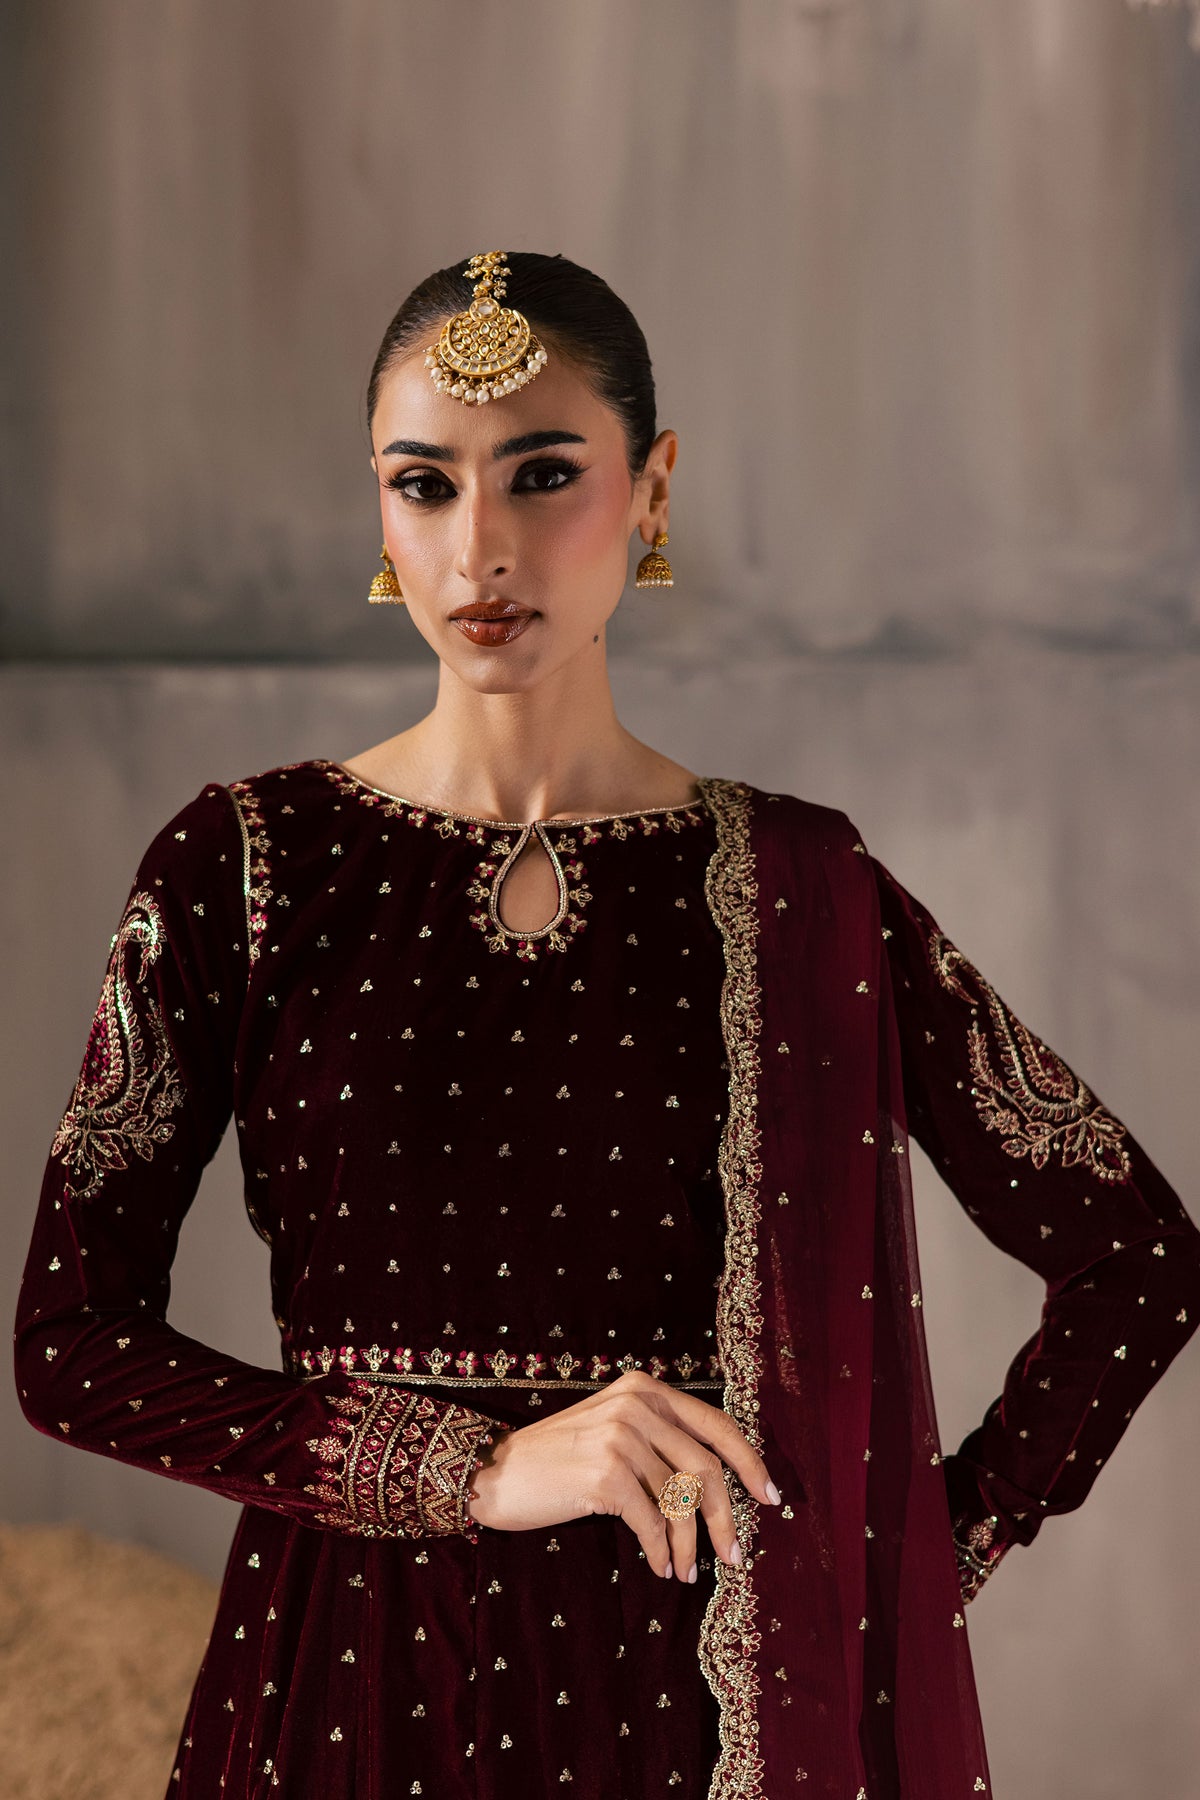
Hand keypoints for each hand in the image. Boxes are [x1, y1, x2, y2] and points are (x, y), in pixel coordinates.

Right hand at [467, 1369, 780, 1580]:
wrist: (494, 1472)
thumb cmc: (556, 1460)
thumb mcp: (611, 1430)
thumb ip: (658, 1442)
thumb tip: (716, 1487)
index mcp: (644, 1389)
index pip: (716, 1425)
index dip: (750, 1462)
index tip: (769, 1498)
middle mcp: (636, 1405)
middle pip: (706, 1468)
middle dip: (726, 1518)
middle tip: (737, 1555)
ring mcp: (621, 1437)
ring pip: (681, 1501)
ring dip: (690, 1545)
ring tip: (688, 1571)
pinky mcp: (605, 1474)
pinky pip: (652, 1522)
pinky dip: (662, 1552)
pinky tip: (661, 1567)